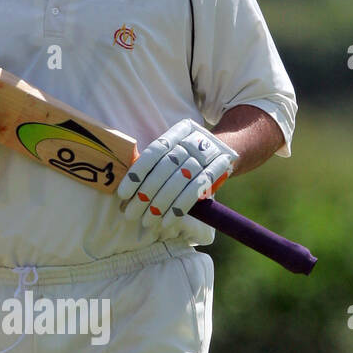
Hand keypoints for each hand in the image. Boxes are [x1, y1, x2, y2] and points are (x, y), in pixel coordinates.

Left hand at [116, 118, 238, 222]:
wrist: (228, 149)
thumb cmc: (190, 156)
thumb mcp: (175, 151)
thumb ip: (155, 163)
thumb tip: (127, 186)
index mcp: (179, 131)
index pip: (154, 152)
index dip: (137, 173)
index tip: (123, 194)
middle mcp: (193, 140)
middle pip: (165, 168)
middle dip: (146, 194)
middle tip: (131, 213)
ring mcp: (208, 154)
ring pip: (180, 181)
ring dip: (161, 204)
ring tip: (147, 221)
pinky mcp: (219, 170)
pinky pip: (196, 191)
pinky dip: (180, 207)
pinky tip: (168, 220)